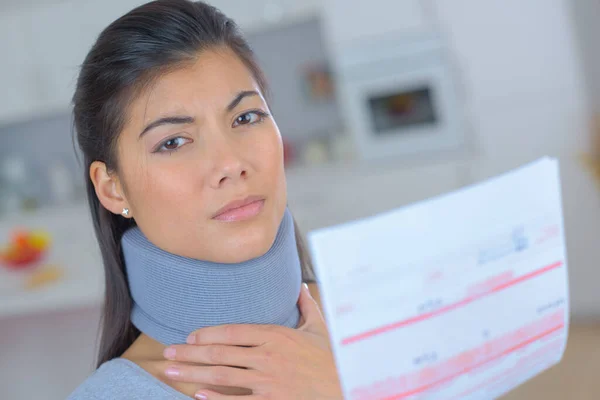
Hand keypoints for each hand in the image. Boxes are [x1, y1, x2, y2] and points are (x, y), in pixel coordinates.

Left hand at [163, 283, 342, 398]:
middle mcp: (267, 356)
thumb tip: (300, 286)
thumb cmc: (332, 358)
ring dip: (192, 373)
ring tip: (171, 372)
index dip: (207, 334)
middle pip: (219, 353)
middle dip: (189, 353)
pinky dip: (215, 399)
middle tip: (166, 354)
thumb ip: (306, 306)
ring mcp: (268, 381)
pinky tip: (198, 396)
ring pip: (221, 376)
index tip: (189, 336)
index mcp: (276, 335)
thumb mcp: (319, 328)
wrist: (347, 384)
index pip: (233, 332)